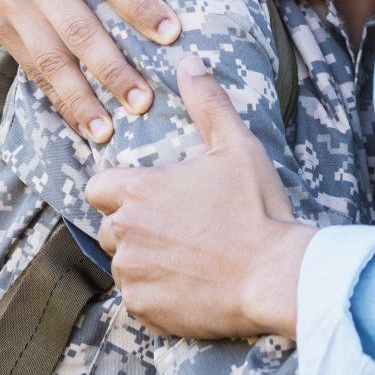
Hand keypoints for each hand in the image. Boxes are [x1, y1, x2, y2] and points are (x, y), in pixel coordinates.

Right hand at [0, 0, 192, 143]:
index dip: (139, 5)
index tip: (174, 34)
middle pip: (78, 29)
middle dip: (113, 68)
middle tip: (146, 101)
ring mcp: (11, 3)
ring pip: (49, 59)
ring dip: (81, 99)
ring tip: (111, 131)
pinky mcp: (0, 26)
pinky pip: (31, 70)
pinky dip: (58, 101)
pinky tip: (85, 128)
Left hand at [87, 56, 314, 337]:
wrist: (277, 275)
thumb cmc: (256, 209)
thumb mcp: (237, 146)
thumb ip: (207, 103)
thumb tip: (190, 63)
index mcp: (137, 192)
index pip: (97, 188)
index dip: (121, 191)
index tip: (151, 196)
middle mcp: (124, 233)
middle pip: (109, 227)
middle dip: (134, 227)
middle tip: (179, 228)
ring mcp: (132, 275)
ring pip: (124, 265)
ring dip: (146, 262)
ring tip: (190, 258)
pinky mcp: (145, 311)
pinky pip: (139, 301)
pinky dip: (158, 296)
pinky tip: (192, 286)